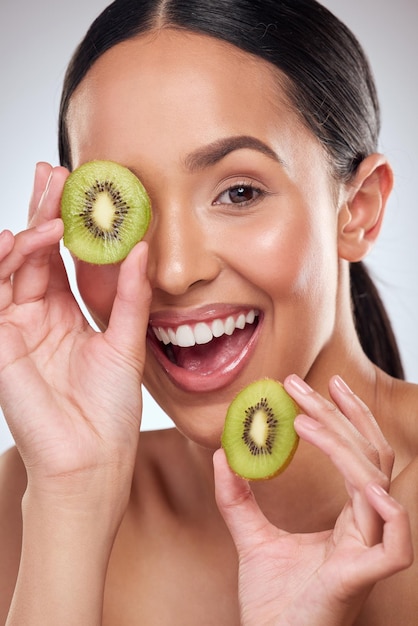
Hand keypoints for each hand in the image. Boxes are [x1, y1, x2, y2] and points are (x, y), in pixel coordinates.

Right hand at [0, 163, 150, 502]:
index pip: (60, 257)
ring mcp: (15, 328)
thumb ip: (131, 297)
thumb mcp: (126, 343)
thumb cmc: (109, 410)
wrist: (93, 459)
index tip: (78, 187)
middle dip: (40, 211)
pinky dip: (4, 265)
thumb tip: (142, 249)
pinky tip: (19, 240)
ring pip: (10, 266)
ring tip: (50, 208)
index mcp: (66, 315)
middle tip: (53, 172)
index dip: (67, 222)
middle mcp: (37, 316)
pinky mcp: (1, 343)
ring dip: (26, 233)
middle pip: (33, 252)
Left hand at [214, 375, 412, 625]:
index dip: (343, 416)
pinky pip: (395, 542)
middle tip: (302, 384)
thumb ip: (237, 498)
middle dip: (340, 414)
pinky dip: (386, 510)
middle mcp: (364, 529)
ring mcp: (367, 552)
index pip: (359, 454)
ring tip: (304, 419)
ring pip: (375, 484)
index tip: (318, 384)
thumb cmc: (271, 603)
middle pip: (369, 457)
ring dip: (344, 446)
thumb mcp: (250, 538)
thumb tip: (220, 454)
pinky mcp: (362, 578)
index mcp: (349, 519)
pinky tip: (359, 482)